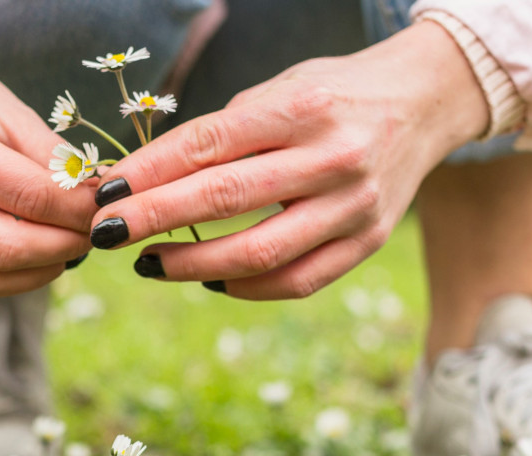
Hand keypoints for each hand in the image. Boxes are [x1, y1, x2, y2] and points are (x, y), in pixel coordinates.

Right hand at [0, 33, 94, 299]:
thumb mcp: (9, 109)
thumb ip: (54, 159)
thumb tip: (100, 201)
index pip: (28, 197)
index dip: (76, 211)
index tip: (104, 207)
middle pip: (5, 249)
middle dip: (64, 247)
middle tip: (93, 233)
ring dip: (39, 272)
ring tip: (67, 248)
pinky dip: (9, 277)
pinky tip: (31, 254)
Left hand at [90, 22, 488, 299]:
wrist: (425, 103)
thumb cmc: (335, 94)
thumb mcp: (280, 91)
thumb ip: (223, 134)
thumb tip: (148, 181)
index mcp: (302, 107)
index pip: (208, 144)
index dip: (149, 172)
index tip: (105, 193)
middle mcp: (333, 157)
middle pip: (226, 199)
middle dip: (153, 220)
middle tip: (106, 234)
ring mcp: (355, 206)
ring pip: (259, 253)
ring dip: (191, 265)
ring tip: (148, 263)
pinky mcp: (368, 242)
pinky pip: (297, 281)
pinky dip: (246, 288)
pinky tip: (209, 281)